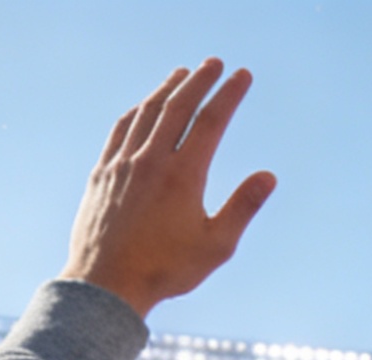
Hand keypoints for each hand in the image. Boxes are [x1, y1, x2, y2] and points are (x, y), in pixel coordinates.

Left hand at [61, 59, 276, 318]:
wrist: (107, 284)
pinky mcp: (103, 173)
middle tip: (215, 63)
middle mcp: (151, 160)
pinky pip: (122, 129)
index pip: (211, 120)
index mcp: (184, 175)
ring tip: (182, 75)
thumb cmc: (166, 270)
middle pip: (179, 105)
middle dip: (200, 80)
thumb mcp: (216, 246)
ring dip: (167, 89)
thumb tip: (268, 176)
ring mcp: (123, 163)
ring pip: (147, 112)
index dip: (229, 94)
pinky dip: (138, 111)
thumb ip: (243, 207)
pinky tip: (144, 106)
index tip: (242, 75)